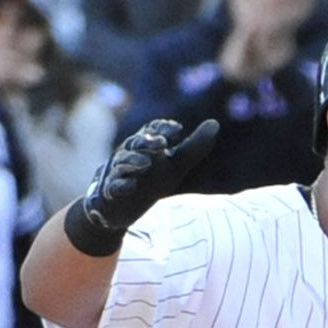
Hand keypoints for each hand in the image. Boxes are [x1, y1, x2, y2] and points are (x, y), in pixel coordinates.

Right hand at [73, 116, 225, 244]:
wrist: (121, 205)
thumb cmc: (151, 179)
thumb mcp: (176, 164)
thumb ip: (194, 146)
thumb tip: (215, 123)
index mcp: (146, 145)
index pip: (152, 130)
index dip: (163, 129)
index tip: (178, 130)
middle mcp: (129, 155)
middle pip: (135, 143)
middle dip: (147, 142)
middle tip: (161, 143)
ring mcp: (118, 173)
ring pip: (123, 163)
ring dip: (134, 161)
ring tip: (147, 163)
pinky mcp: (112, 192)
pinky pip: (114, 187)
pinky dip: (121, 186)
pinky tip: (131, 186)